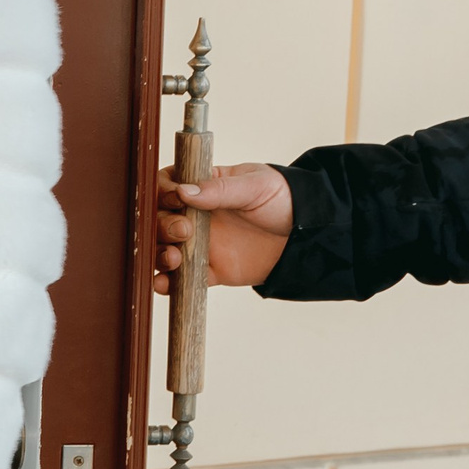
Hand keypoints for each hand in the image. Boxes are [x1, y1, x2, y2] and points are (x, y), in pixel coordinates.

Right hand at [155, 161, 293, 292]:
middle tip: (184, 230)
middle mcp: (196, 215)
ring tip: (173, 258)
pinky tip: (164, 283)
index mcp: (204, 187)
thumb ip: (220, 189)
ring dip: (160, 254)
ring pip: (165, 249)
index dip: (163, 192)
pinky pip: (182, 279)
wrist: (308, 236)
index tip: (174, 199)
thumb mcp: (255, 186)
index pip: (168, 185)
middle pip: (160, 220)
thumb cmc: (283, 200)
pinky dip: (169, 283)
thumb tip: (184, 191)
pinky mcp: (210, 271)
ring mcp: (201, 244)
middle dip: (162, 226)